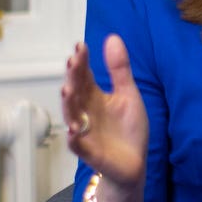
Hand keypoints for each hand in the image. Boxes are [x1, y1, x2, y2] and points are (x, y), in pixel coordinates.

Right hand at [61, 35, 148, 195]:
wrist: (134, 163)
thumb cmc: (128, 129)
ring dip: (68, 103)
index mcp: (94, 96)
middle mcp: (85, 111)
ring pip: (72, 115)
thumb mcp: (128, 94)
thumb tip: (113, 37)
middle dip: (73, 77)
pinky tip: (72, 129)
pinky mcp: (89, 152)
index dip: (82, 61)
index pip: (85, 75)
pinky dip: (73, 137)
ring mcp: (85, 131)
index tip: (81, 46)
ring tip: (67, 89)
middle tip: (72, 61)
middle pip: (76, 91)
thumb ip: (119, 69)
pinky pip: (77, 144)